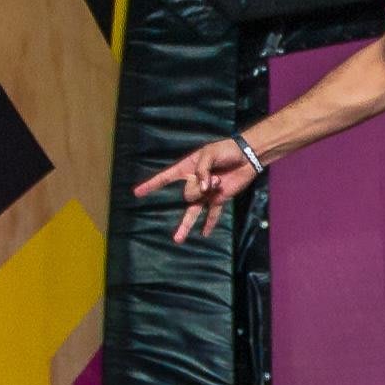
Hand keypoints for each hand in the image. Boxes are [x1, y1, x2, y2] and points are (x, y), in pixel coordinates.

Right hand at [133, 137, 260, 244]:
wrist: (247, 156)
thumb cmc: (226, 150)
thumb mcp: (210, 154)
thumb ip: (202, 171)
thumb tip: (203, 190)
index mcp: (187, 168)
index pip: (165, 177)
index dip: (151, 185)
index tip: (136, 193)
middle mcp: (194, 182)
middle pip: (186, 194)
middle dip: (198, 186)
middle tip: (215, 175)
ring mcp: (205, 193)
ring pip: (193, 208)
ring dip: (204, 199)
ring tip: (211, 193)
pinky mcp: (218, 199)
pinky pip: (212, 214)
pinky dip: (208, 224)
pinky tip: (204, 234)